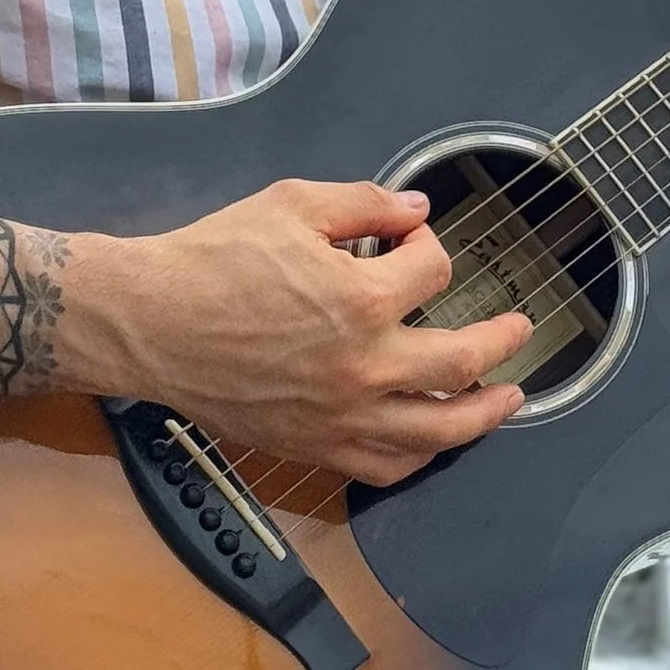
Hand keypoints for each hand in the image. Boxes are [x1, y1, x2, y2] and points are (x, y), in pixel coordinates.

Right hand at [63, 180, 532, 486]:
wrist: (149, 321)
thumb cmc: (213, 259)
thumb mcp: (293, 204)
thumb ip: (365, 202)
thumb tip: (415, 210)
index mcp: (360, 299)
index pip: (434, 271)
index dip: (430, 247)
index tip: (413, 241)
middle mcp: (362, 366)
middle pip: (462, 361)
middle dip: (501, 341)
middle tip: (519, 330)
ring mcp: (340, 416)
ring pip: (437, 430)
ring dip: (483, 414)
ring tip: (507, 398)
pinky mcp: (314, 446)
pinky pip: (385, 467)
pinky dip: (419, 456)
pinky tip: (433, 440)